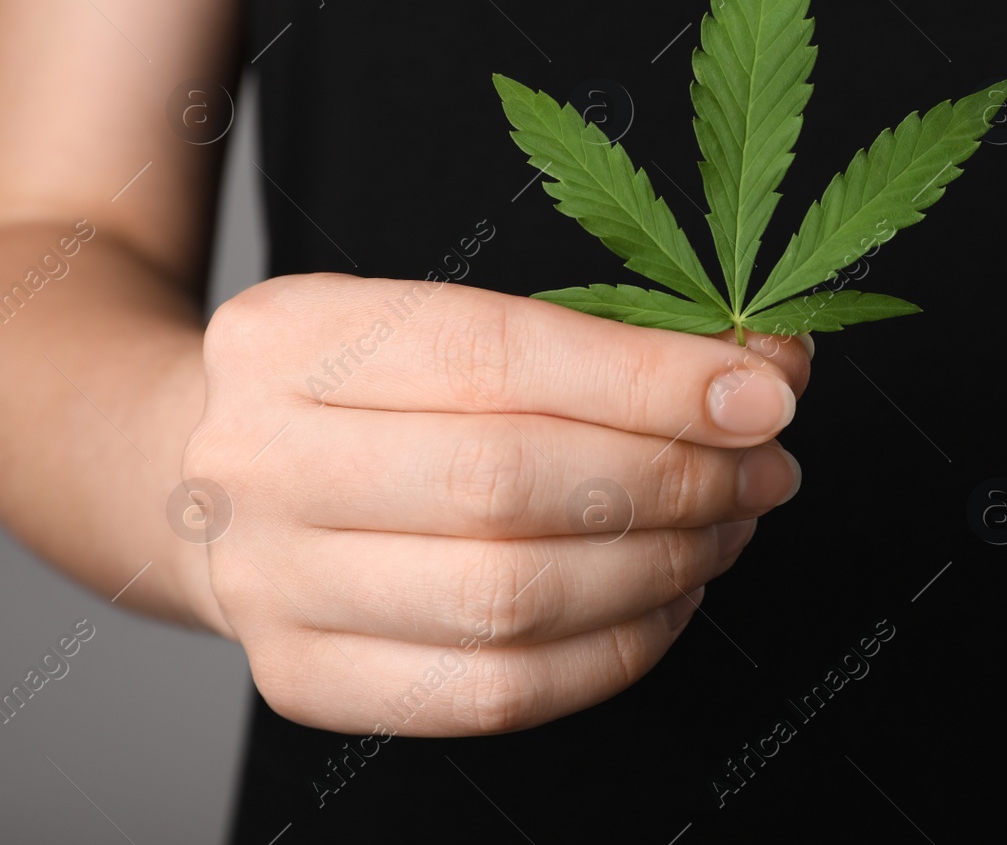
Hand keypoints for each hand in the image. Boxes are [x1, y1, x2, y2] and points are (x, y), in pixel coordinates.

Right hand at [181, 273, 809, 735]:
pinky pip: (497, 693)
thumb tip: (771, 369)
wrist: (221, 486)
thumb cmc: (373, 395)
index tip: (766, 392)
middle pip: (506, 481)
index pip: (497, 354)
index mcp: (292, 337)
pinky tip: (669, 599)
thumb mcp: (454, 329)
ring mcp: (271, 585)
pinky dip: (616, 649)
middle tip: (765, 469)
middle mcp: (258, 461)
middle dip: (673, 478)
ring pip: (510, 597)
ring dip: (662, 565)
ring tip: (727, 528)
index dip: (648, 380)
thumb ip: (602, 342)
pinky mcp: (307, 681)